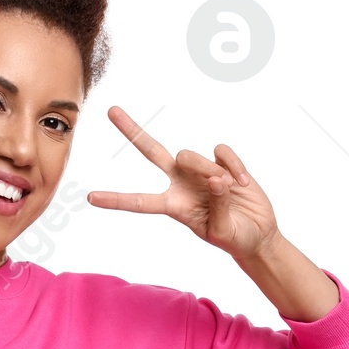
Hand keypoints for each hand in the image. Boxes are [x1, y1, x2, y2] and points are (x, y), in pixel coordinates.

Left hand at [88, 106, 339, 320]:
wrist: (257, 233)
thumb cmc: (234, 238)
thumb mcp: (222, 230)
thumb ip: (217, 204)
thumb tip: (217, 178)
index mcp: (173, 206)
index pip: (139, 202)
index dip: (116, 200)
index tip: (90, 198)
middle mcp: (181, 183)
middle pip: (151, 151)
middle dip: (132, 131)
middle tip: (110, 110)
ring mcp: (200, 169)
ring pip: (192, 154)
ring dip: (209, 170)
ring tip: (229, 188)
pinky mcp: (222, 160)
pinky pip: (220, 151)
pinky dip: (233, 165)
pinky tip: (242, 182)